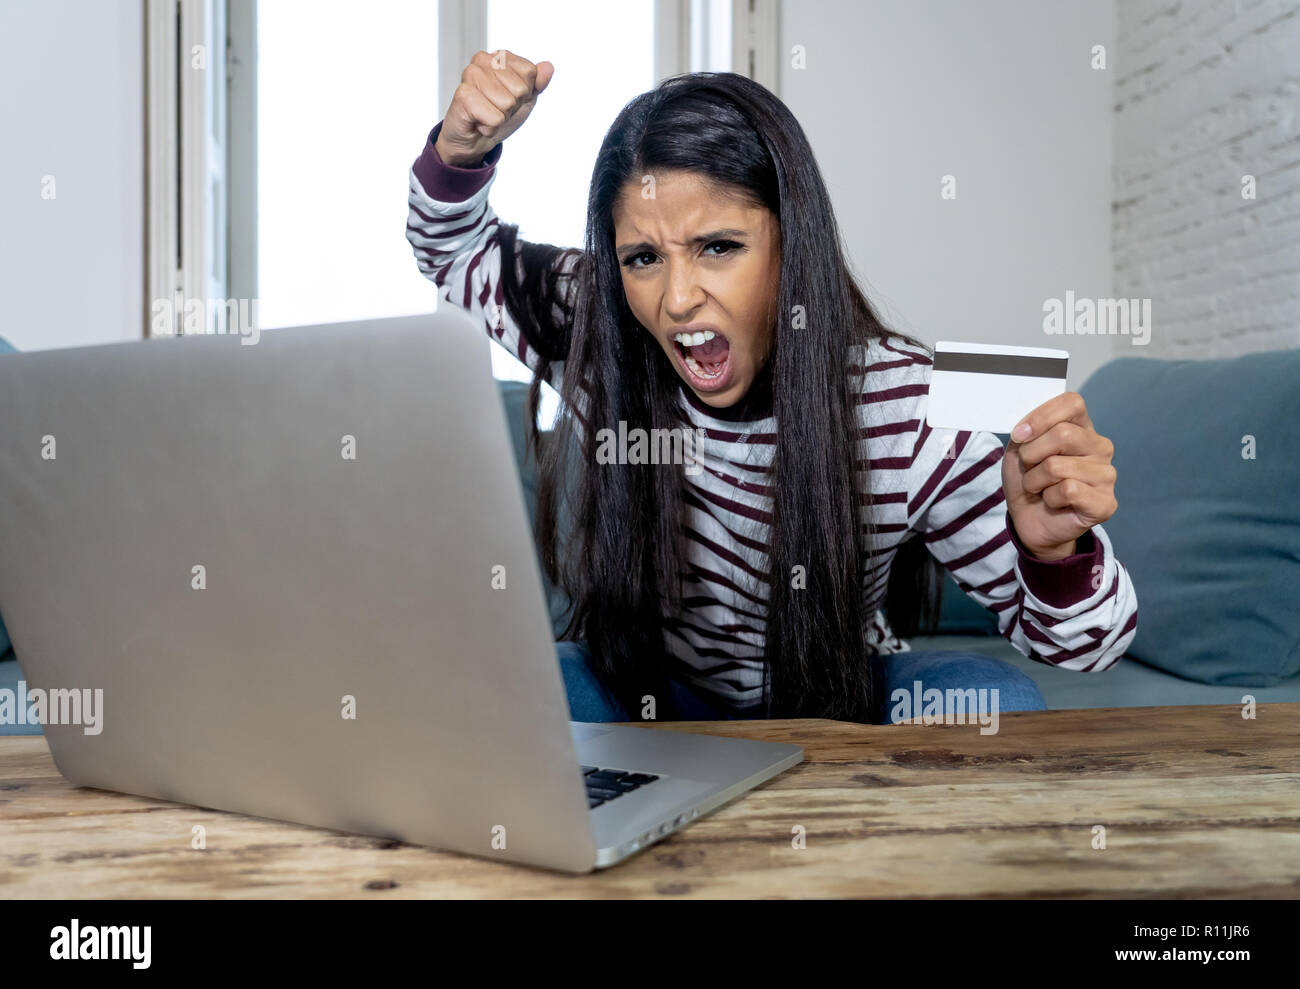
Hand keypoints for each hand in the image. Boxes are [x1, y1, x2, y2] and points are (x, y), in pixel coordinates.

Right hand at [435, 49, 553, 166]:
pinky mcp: (463, 96)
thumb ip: (538, 83)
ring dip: (500, 117)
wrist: (474, 139)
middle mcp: (483, 60)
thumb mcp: (525, 99)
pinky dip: (490, 127)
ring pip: (507, 103)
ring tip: (486, 114)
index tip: (508, 97)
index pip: (529, 72)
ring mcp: (471, 75)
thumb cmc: (496, 115)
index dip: (524, 93)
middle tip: (495, 108)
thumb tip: (548, 67)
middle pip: (520, 89)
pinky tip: (478, 122)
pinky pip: (494, 118)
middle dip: (512, 106)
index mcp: (499, 56)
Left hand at [1000, 392, 1117, 559]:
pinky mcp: (1106, 502)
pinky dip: (1049, 498)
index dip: (1041, 417)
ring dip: (1035, 481)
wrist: (1028, 519)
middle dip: (1031, 455)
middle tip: (1030, 469)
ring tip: (1040, 488)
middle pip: (1063, 434)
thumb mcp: (1019, 449)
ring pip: (1057, 466)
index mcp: (1082, 427)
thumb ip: (1026, 431)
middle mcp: (1100, 446)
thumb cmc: (1028, 479)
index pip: (1072, 403)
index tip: (1019, 435)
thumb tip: (1026, 430)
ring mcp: (1107, 474)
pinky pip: (1068, 490)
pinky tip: (1054, 502)